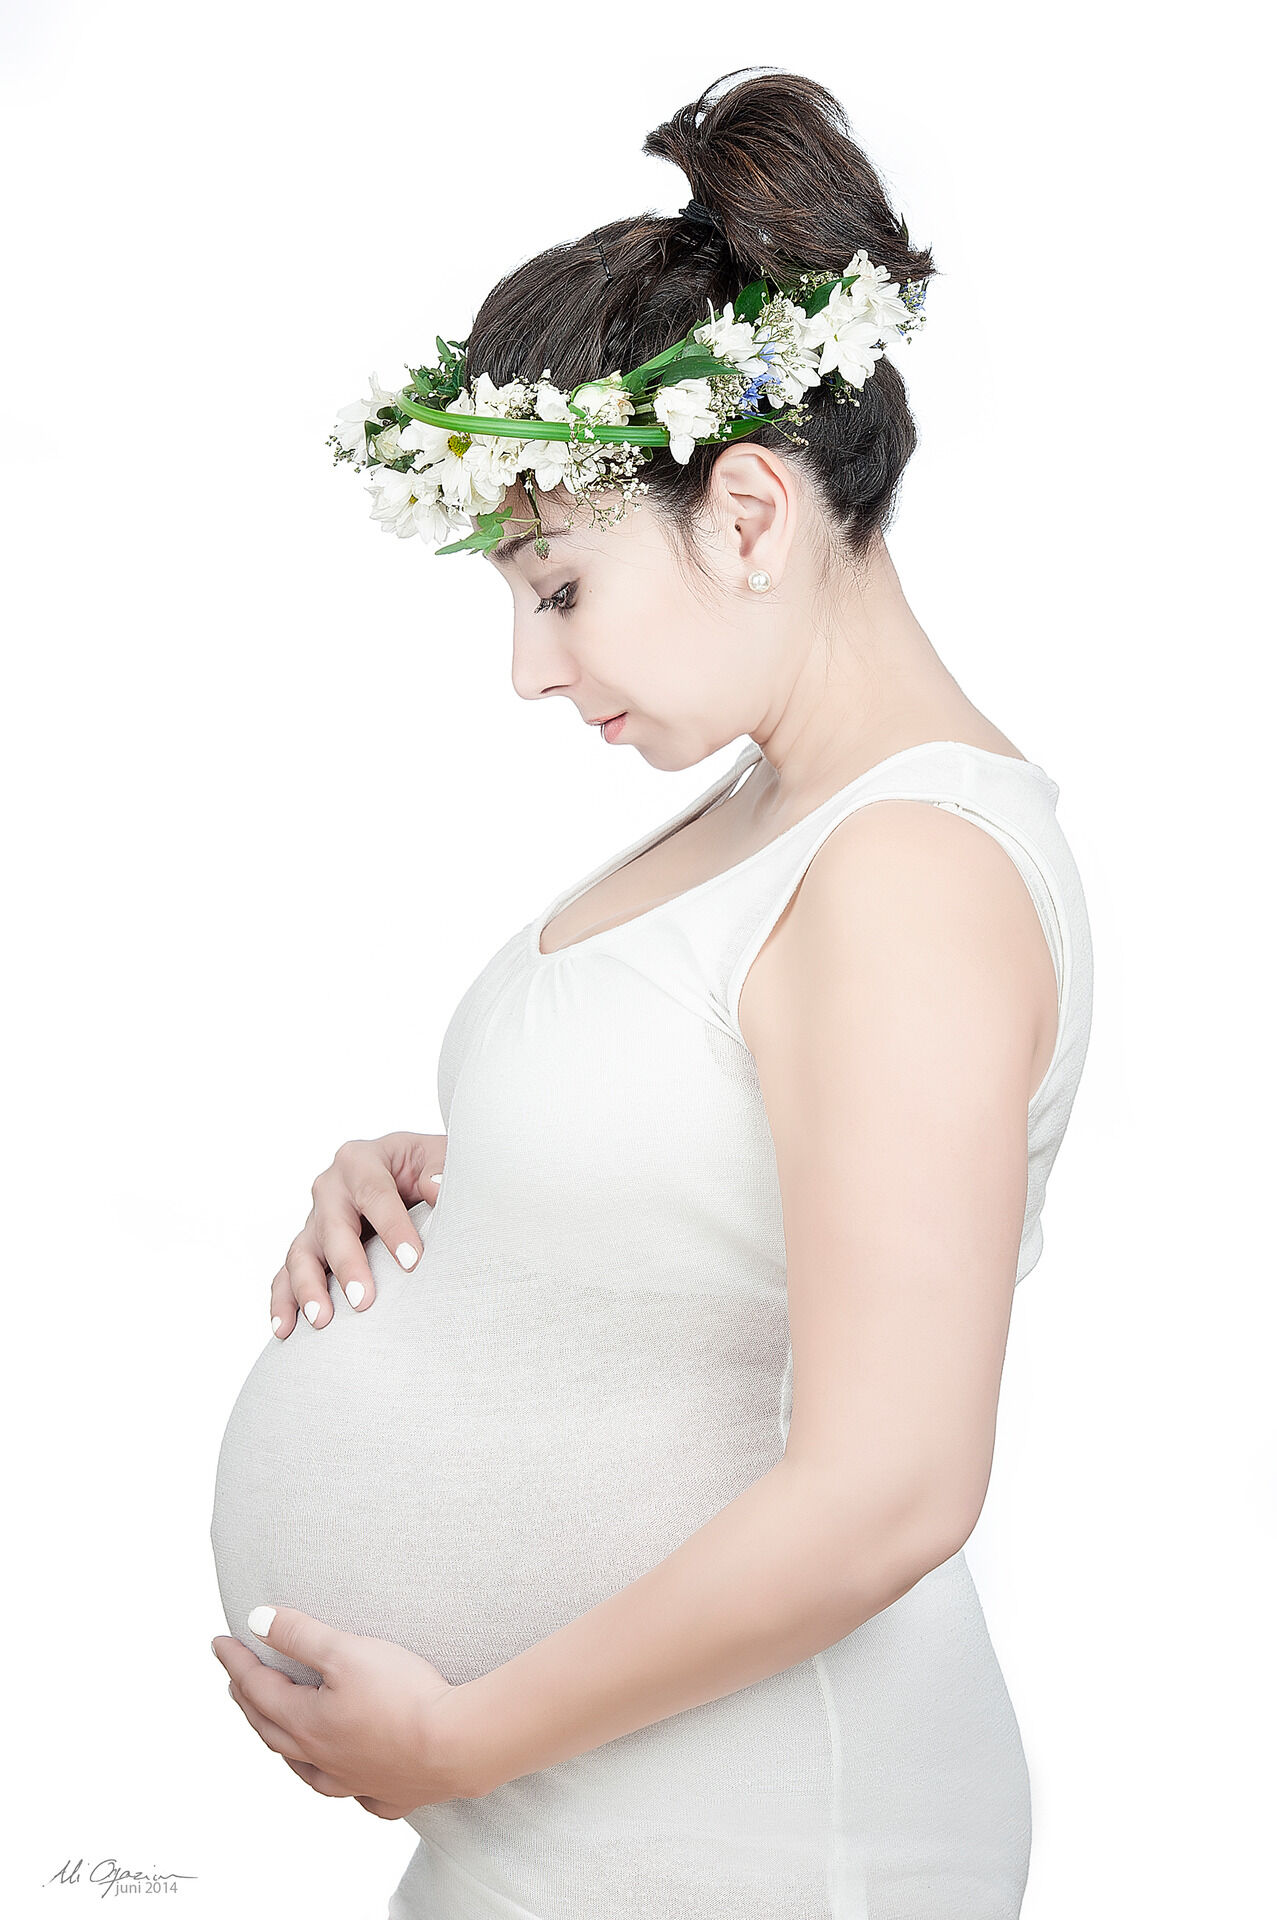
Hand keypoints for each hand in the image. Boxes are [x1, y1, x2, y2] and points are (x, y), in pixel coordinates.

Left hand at [212, 1606, 473, 1817]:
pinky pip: (356, 1794)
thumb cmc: (403, 1694)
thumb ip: (299, 1634)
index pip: (258, 1688)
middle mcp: (322, 1760)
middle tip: (236, 1680)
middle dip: (249, 1700)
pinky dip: (340, 1782)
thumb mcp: (346, 1651)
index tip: (219, 1641)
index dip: (236, 1661)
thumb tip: (256, 1621)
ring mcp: (355, 1782)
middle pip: (272, 1730)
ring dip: (283, 1744)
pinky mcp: (390, 1794)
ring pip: (305, 1768)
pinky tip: (345, 1777)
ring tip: (276, 1729)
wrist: (458, 1745)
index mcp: (306, 1723)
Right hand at [271, 1132, 446, 1335]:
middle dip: (347, 1265)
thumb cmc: (423, 1168)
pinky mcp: (308, 1247)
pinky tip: (286, 1328)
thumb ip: (440, 1167)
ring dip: (308, 1287)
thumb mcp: (438, 1156)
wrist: (407, 1175)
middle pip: (333, 1227)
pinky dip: (284, 1300)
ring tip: (321, 1320)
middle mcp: (331, 1188)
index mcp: (361, 1160)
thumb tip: (434, 1186)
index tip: (411, 1261)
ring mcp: (315, 1219)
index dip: (392, 1227)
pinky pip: (286, 1274)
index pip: (375, 1193)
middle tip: (363, 1300)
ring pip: (302, 1253)